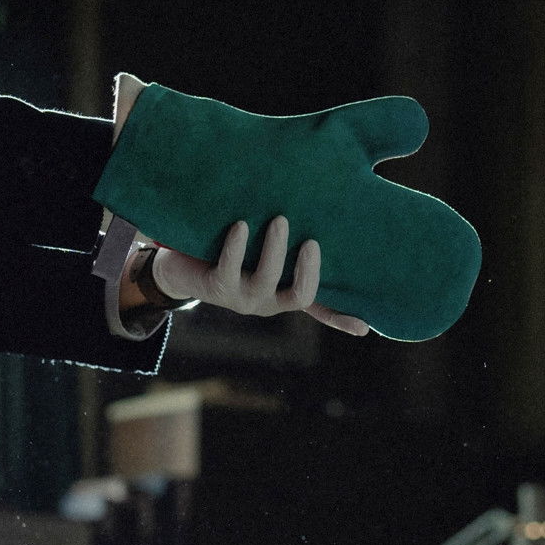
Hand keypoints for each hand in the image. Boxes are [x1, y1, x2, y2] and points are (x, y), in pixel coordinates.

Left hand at [149, 217, 371, 334]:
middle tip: (310, 239)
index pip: (319, 307)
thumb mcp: (262, 250)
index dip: (341, 319)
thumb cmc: (231, 250)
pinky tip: (240, 225)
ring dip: (274, 249)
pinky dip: (237, 245)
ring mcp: (243, 298)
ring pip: (267, 279)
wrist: (180, 264)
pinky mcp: (217, 287)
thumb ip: (288, 244)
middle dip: (307, 269)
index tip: (365, 326)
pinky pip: (230, 267)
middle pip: (299, 294)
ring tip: (279, 220)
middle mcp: (268, 301)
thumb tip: (318, 217)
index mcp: (284, 294)